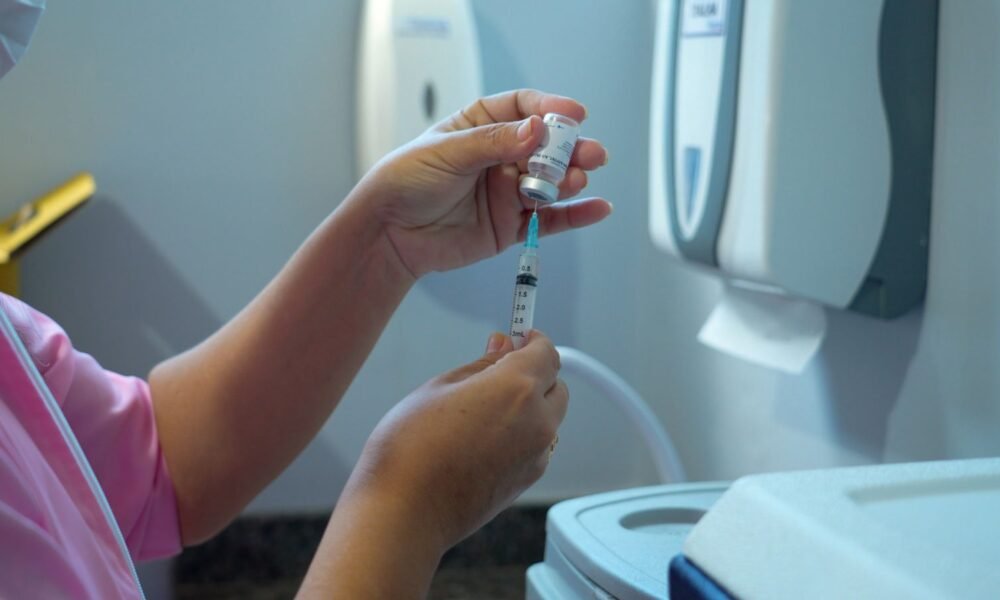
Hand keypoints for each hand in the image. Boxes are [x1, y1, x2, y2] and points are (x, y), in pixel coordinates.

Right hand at [343, 330, 566, 550]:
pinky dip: (521, 435)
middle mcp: (537, 422)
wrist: (404, 512)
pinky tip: (481, 440)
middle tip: (497, 372)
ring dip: (529, 407)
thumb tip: (502, 347)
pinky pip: (535, 446)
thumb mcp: (439, 388)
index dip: (533, 342)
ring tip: (482, 411)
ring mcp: (535, 455)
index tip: (520, 338)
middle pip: (556, 387)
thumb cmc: (411, 449)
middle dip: (534, 375)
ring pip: (547, 419)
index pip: (547, 354)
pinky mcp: (526, 481)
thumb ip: (480, 366)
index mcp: (517, 388)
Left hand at [352, 89, 611, 277]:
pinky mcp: (511, 224)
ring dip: (570, 179)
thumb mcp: (447, 152)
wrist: (390, 234)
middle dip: (569, 148)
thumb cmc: (405, 182)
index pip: (523, 109)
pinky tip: (598, 208)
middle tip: (588, 153)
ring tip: (576, 180)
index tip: (571, 114)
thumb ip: (494, 143)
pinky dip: (576, 214)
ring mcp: (507, 191)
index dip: (549, 109)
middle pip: (545, 147)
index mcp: (481, 126)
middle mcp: (499, 156)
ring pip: (551, 181)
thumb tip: (535, 131)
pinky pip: (550, 218)